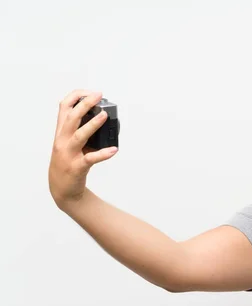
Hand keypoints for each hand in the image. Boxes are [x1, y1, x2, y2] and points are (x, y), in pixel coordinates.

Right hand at [48, 89, 117, 208]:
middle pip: (71, 117)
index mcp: (61, 132)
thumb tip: (101, 115)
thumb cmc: (68, 162)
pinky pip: (90, 159)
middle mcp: (62, 140)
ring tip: (105, 115)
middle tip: (98, 95)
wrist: (61, 188)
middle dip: (85, 104)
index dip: (76, 96)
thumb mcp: (69, 142)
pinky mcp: (77, 167)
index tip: (91, 92)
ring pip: (79, 135)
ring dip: (93, 124)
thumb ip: (80, 129)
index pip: (64, 107)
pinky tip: (113, 150)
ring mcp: (69, 154)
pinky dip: (103, 154)